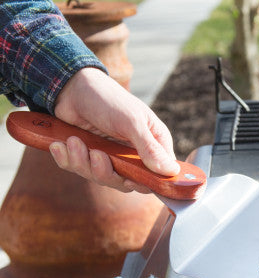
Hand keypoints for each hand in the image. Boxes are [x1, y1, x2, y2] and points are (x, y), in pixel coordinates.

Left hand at [51, 67, 179, 192]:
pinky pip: (79, 170)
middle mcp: (133, 153)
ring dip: (82, 162)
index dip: (145, 182)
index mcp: (153, 144)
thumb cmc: (107, 99)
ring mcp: (111, 156)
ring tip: (73, 141)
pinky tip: (60, 144)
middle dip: (105, 171)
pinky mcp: (89, 156)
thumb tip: (171, 171)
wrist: (71, 87)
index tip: (129, 180)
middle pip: (126, 182)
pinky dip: (68, 159)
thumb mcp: (131, 121)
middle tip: (95, 154)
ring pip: (101, 178)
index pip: (158, 175)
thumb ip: (149, 148)